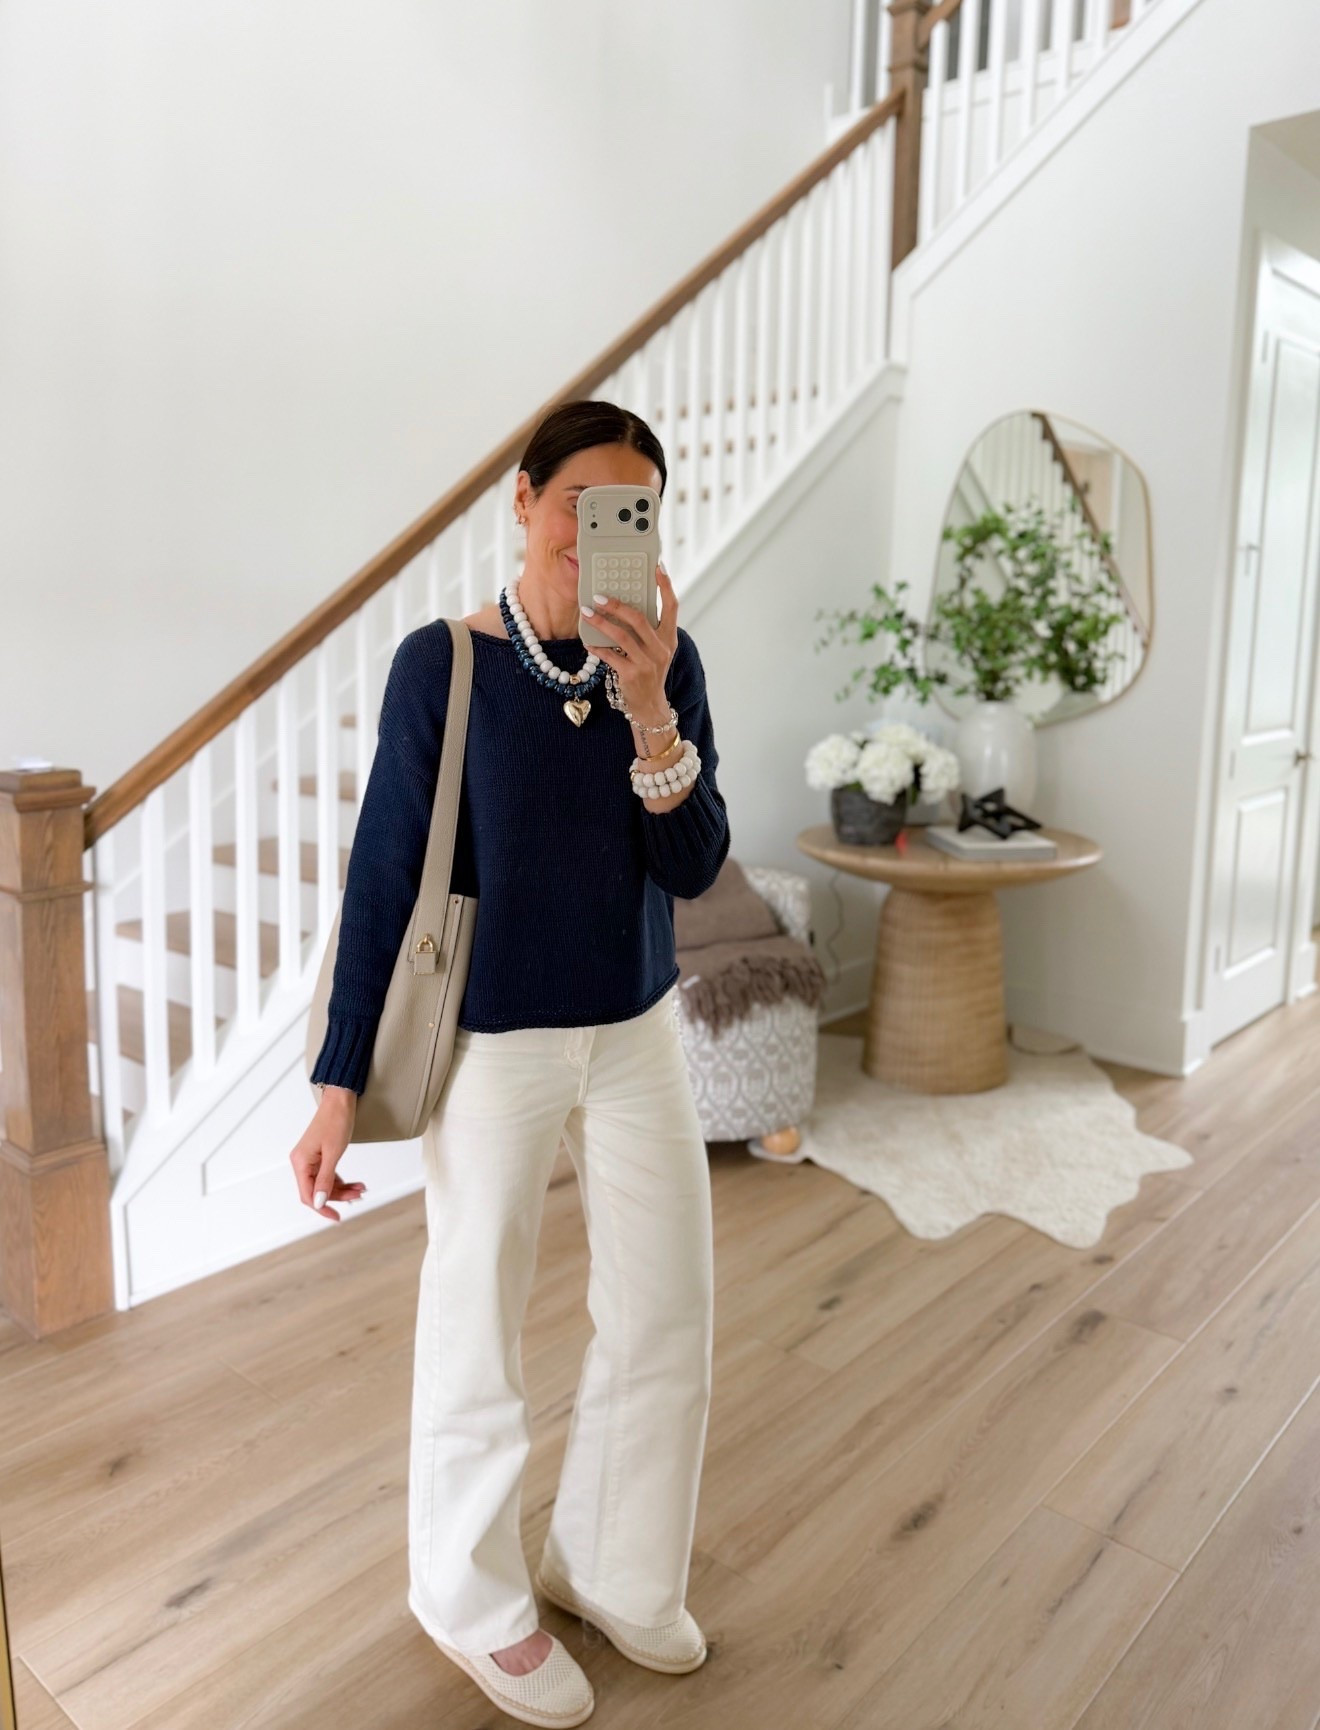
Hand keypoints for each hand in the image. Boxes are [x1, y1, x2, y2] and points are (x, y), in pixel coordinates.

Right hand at [289, 1090, 365, 1222]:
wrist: (341, 1100)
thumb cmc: (336, 1121)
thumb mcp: (333, 1154)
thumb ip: (326, 1180)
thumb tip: (319, 1202)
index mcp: (300, 1162)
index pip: (307, 1195)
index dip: (322, 1208)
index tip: (336, 1217)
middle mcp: (302, 1162)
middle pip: (318, 1190)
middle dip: (338, 1196)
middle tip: (358, 1197)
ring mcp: (311, 1159)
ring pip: (325, 1184)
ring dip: (342, 1189)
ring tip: (360, 1189)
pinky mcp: (320, 1156)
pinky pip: (328, 1174)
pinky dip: (341, 1180)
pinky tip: (355, 1183)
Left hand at [583, 561, 677, 719]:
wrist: (650, 706)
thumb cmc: (649, 671)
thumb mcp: (656, 650)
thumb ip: (648, 630)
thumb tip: (625, 605)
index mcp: (669, 638)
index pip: (672, 606)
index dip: (665, 586)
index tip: (657, 567)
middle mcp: (661, 649)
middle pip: (639, 619)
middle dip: (617, 605)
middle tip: (599, 596)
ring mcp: (647, 663)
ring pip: (621, 636)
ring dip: (601, 622)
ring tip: (587, 612)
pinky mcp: (631, 674)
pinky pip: (610, 655)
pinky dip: (597, 647)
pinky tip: (588, 640)